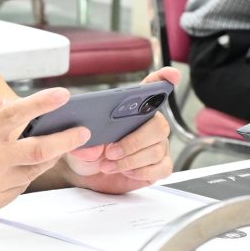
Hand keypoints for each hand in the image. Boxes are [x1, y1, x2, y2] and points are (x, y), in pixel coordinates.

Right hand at [0, 87, 90, 221]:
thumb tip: (8, 103)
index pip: (16, 114)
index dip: (42, 103)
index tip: (63, 95)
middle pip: (39, 150)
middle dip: (66, 139)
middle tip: (83, 131)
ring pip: (34, 169)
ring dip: (50, 156)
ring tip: (59, 145)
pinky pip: (20, 184)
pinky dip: (26, 172)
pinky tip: (21, 164)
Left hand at [60, 68, 179, 195]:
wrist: (86, 175)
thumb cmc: (87, 152)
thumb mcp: (78, 145)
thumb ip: (83, 145)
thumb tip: (93, 149)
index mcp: (131, 110)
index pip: (151, 89)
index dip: (163, 80)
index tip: (172, 75)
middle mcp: (148, 124)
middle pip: (158, 126)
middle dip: (133, 141)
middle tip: (110, 151)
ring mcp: (157, 145)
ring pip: (156, 150)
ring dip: (129, 160)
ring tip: (107, 164)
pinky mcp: (159, 166)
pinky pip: (162, 168)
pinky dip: (141, 171)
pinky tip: (126, 172)